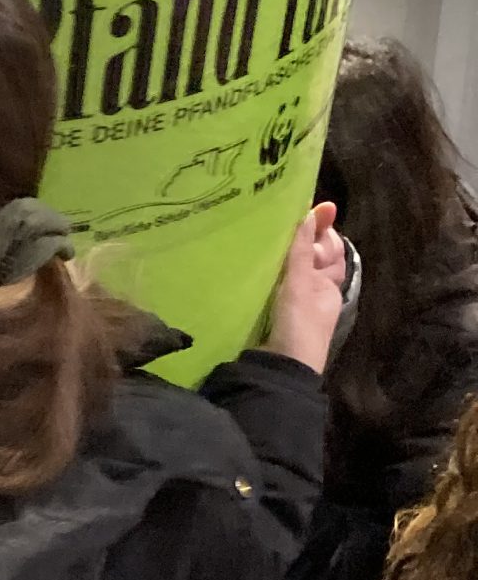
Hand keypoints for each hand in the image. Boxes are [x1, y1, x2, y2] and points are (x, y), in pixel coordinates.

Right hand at [269, 204, 347, 372]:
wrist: (279, 371)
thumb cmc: (299, 327)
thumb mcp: (301, 285)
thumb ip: (302, 251)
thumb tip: (311, 212)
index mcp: (328, 286)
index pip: (329, 250)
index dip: (321, 230)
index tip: (311, 208)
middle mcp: (312, 294)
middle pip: (308, 260)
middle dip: (298, 240)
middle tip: (280, 217)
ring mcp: (291, 306)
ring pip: (287, 273)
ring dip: (277, 257)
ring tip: (261, 234)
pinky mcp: (270, 315)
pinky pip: (270, 287)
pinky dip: (263, 275)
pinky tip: (249, 264)